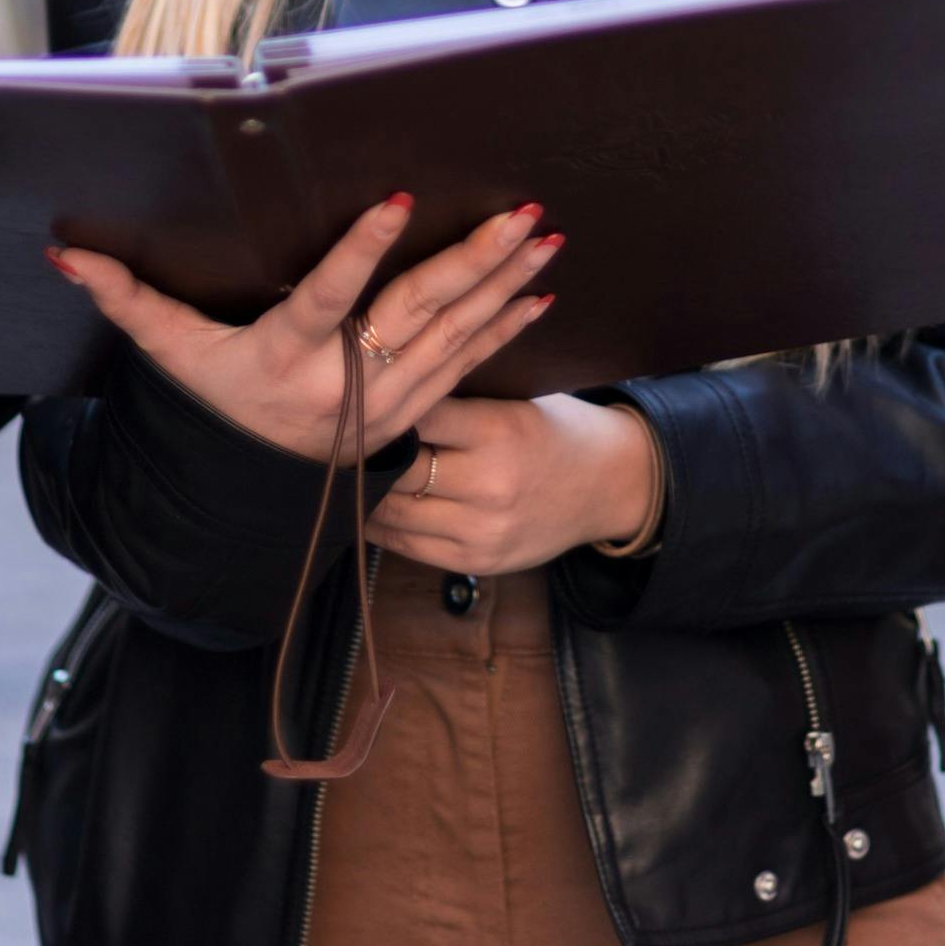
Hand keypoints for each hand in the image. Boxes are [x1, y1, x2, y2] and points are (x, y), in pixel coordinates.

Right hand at [54, 197, 559, 462]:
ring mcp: (387, 403)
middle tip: (517, 213)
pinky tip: (542, 290)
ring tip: (544, 237)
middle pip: (416, 313)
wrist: (250, 492)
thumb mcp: (170, 355)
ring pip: (456, 336)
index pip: (329, 298)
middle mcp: (345, 383)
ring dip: (505, 285)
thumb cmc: (213, 403)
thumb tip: (66, 252)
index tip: (398, 203)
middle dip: (471, 260)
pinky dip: (508, 327)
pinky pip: (471, 366)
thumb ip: (126, 298)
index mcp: (286, 358)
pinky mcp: (414, 412)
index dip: (363, 252)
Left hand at [366, 394, 658, 571]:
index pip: (416, 415)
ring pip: (393, 513)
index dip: (381, 407)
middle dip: (364, 454)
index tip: (354, 398)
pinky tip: (371, 504)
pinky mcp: (477, 562)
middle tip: (334, 437)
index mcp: (497, 430)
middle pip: (397, 470)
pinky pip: (408, 547)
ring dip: (366, 493)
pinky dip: (384, 524)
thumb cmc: (554, 428)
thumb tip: (382, 384)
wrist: (610, 484)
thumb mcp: (514, 399)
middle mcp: (489, 484)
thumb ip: (456, 395)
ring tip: (344, 472)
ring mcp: (482, 530)